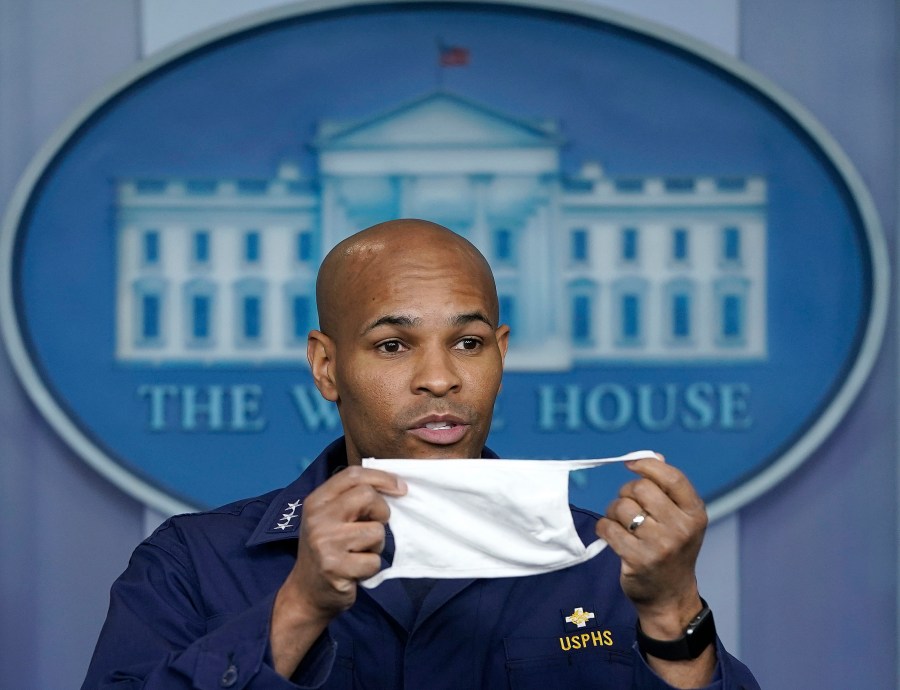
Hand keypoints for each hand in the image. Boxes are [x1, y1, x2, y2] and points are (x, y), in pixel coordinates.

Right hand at [270, 466, 405, 675]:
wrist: (306, 592)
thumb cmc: (327, 549)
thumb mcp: (331, 518)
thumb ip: (353, 499)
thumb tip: (396, 486)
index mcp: (317, 501)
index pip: (353, 475)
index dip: (382, 478)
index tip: (401, 488)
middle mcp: (318, 518)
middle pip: (368, 496)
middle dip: (382, 512)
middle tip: (375, 526)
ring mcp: (325, 543)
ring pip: (377, 531)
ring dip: (376, 546)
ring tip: (358, 553)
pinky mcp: (335, 568)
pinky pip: (374, 561)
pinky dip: (370, 568)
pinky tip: (354, 571)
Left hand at [595, 456, 707, 637]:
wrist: (670, 597)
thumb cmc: (672, 549)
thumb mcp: (681, 519)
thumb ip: (668, 488)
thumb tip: (653, 455)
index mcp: (695, 514)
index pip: (672, 478)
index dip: (648, 465)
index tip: (631, 464)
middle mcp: (681, 528)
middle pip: (640, 488)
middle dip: (627, 493)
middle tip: (629, 507)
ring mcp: (660, 545)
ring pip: (621, 507)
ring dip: (614, 512)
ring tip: (623, 525)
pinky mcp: (637, 560)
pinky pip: (607, 527)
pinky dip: (604, 528)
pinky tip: (613, 536)